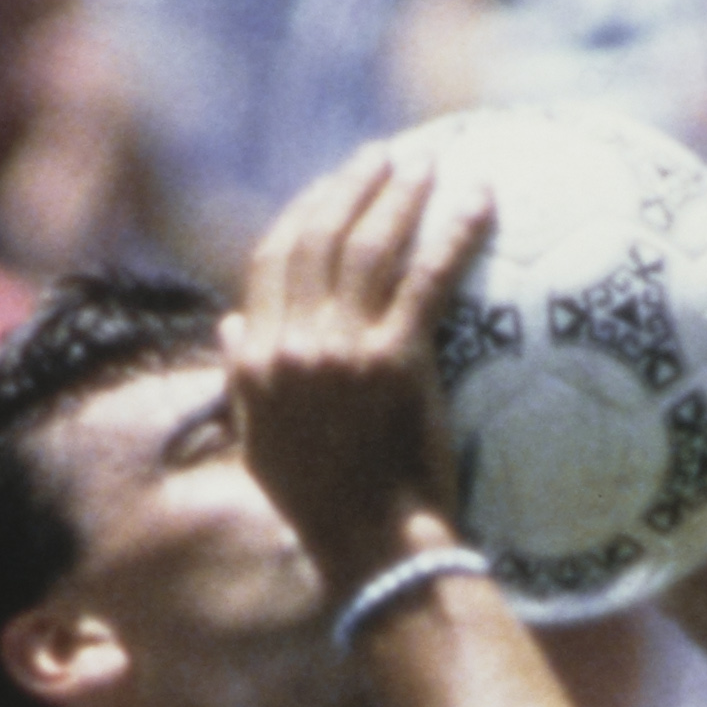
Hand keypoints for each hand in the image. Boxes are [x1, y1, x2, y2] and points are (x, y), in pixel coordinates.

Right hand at [227, 145, 491, 590]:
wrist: (372, 548)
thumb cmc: (324, 507)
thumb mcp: (262, 444)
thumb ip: (241, 379)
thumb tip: (228, 324)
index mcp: (255, 361)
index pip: (271, 261)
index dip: (303, 212)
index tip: (333, 186)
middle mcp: (289, 346)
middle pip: (318, 238)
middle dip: (352, 185)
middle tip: (386, 157)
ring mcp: (341, 351)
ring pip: (368, 246)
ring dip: (399, 194)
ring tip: (427, 164)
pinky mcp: (395, 362)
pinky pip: (426, 279)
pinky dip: (453, 232)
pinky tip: (478, 202)